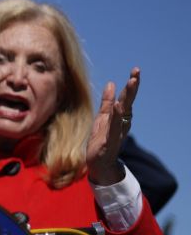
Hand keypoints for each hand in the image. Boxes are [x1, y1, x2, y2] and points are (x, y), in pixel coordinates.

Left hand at [87, 67, 138, 185]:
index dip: (131, 84)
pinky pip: (114, 127)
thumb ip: (106, 102)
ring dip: (127, 98)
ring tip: (130, 83)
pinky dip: (117, 117)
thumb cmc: (101, 140)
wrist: (99, 164)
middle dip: (132, 87)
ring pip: (123, 112)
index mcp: (120, 117)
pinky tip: (119, 107)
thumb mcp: (102, 118)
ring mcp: (116, 132)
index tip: (135, 70)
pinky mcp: (109, 141)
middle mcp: (122, 123)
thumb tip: (111, 83)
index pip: (126, 98)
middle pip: (128, 102)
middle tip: (136, 72)